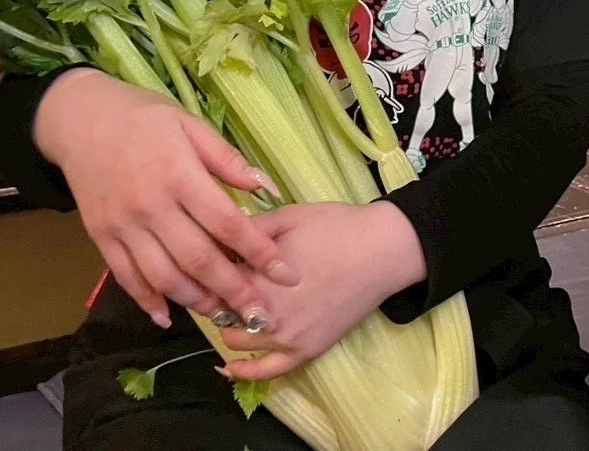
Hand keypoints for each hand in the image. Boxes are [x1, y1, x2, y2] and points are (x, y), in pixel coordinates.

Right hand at [35, 67, 298, 329]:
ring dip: (197, 302)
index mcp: (179, 175)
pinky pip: (126, 277)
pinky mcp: (101, 238)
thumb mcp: (190, 124)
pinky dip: (147, 301)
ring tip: (225, 316)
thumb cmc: (144, 117)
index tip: (286, 272)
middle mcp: (151, 207)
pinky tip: (169, 317)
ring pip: (164, 276)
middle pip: (198, 259)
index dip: (258, 251)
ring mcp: (123, 226)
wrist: (80, 119)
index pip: (227, 223)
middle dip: (234, 291)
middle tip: (261, 315)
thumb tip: (266, 187)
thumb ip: (227, 159)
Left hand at [217, 201, 426, 379]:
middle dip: (215, 297)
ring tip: (233, 308)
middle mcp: (264, 311)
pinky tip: (228, 367)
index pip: (211, 279)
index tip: (208, 260)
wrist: (382, 250)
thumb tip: (216, 237)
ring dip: (228, 325)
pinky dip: (242, 372)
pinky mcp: (305, 351)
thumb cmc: (336, 226)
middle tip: (221, 282)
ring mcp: (285, 336)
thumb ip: (248, 228)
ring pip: (235, 339)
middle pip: (219, 311)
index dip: (206, 269)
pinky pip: (265, 372)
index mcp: (255, 275)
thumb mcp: (287, 216)